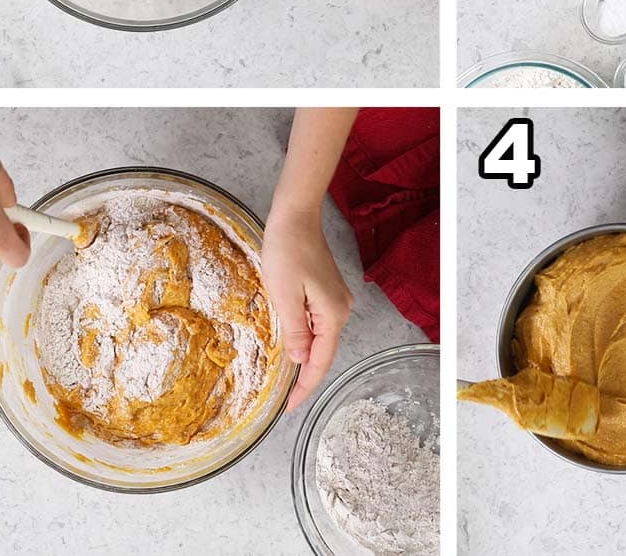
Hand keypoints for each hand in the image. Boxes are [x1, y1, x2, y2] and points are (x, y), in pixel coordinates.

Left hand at [261, 206, 352, 409]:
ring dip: (304, 358)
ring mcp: (336, 300)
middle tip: (284, 400)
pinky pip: (317, 325)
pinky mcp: (327, 292)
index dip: (305, 387)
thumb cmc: (287, 251)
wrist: (295, 217)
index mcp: (332, 314)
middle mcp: (341, 310)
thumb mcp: (285, 295)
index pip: (320, 361)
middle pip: (323, 353)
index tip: (288, 408)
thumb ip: (295, 331)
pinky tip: (292, 347)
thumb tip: (301, 359)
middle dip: (306, 377)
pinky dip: (305, 340)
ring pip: (320, 339)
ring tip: (286, 380)